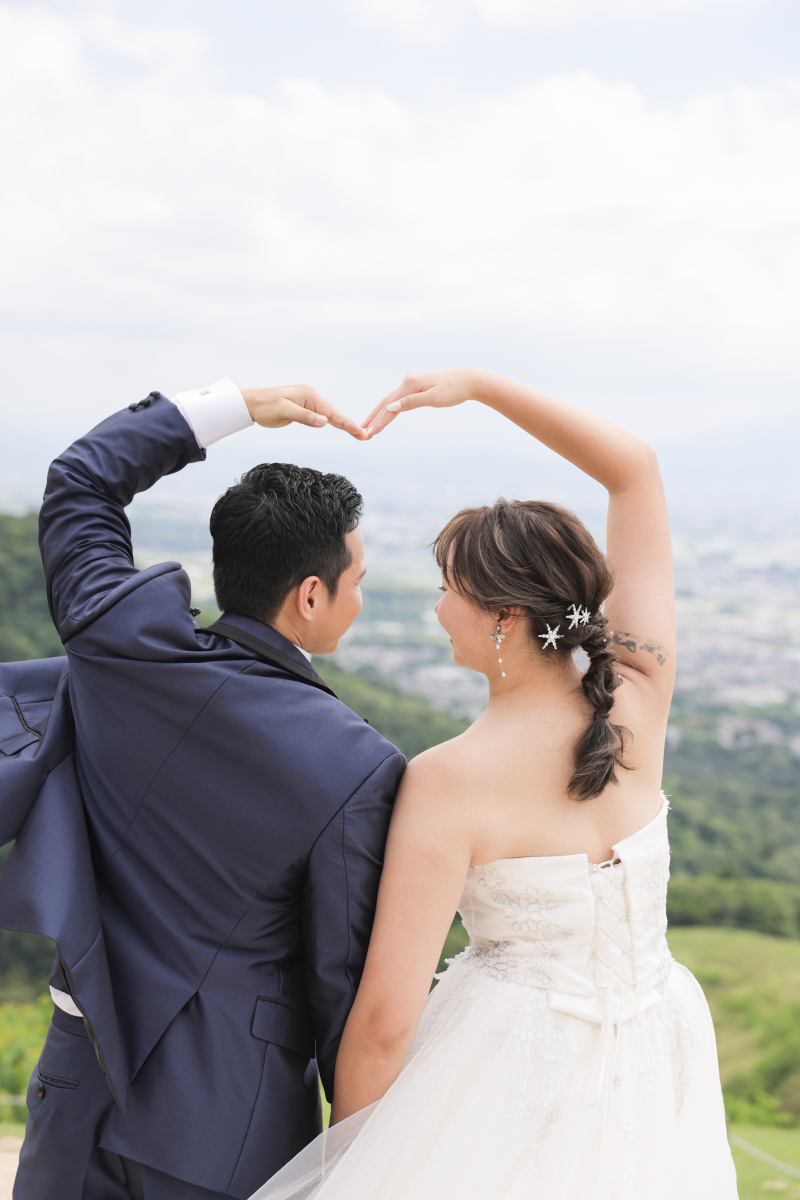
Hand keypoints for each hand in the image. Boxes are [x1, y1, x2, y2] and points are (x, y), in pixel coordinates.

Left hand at [241, 385, 366, 440]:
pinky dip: (333, 422)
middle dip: (349, 425)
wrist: (251, 403)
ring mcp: (309, 402)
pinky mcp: (305, 408)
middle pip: (334, 413)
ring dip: (343, 424)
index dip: (346, 423)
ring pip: (329, 415)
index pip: (331, 413)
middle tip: (365, 436)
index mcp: (309, 396)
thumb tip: (325, 422)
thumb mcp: (283, 412)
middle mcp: (312, 396)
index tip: (360, 431)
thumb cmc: (265, 407)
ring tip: (358, 433)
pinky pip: (322, 416)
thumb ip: (305, 417)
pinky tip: (341, 426)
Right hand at [361, 370, 477, 438]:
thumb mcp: (434, 398)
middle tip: (363, 432)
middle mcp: (407, 381)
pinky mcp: (416, 386)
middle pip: (386, 403)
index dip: (379, 421)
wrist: (468, 380)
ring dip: (378, 413)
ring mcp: (411, 383)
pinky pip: (398, 398)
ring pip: (390, 400)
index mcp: (410, 384)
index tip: (369, 433)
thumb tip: (391, 407)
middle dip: (374, 418)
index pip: (390, 406)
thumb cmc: (454, 390)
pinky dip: (389, 407)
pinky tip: (384, 413)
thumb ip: (412, 402)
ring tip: (368, 424)